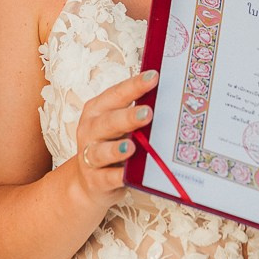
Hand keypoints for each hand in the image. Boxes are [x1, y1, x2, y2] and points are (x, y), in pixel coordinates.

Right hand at [63, 69, 156, 208]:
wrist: (89, 181)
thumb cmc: (111, 143)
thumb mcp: (120, 125)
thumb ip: (137, 111)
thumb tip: (169, 95)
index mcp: (97, 110)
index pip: (115, 95)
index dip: (134, 86)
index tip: (153, 77)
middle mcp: (90, 131)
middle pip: (107, 122)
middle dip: (127, 117)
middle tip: (149, 112)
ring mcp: (89, 157)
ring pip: (101, 152)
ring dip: (116, 149)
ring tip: (133, 147)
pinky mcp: (95, 180)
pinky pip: (106, 178)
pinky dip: (116, 177)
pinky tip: (127, 175)